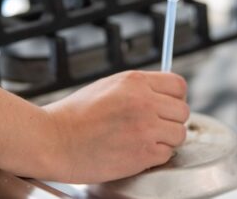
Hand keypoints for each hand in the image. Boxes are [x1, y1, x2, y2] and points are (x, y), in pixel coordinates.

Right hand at [43, 71, 188, 183]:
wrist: (53, 140)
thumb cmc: (75, 115)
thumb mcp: (108, 86)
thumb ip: (138, 88)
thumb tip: (162, 93)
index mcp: (135, 81)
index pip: (179, 85)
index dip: (175, 98)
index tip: (167, 106)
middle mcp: (144, 101)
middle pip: (183, 111)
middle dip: (171, 120)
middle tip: (153, 127)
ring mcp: (146, 127)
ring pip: (179, 134)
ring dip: (165, 139)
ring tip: (143, 141)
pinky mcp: (143, 153)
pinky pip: (167, 154)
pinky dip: (156, 156)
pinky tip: (136, 152)